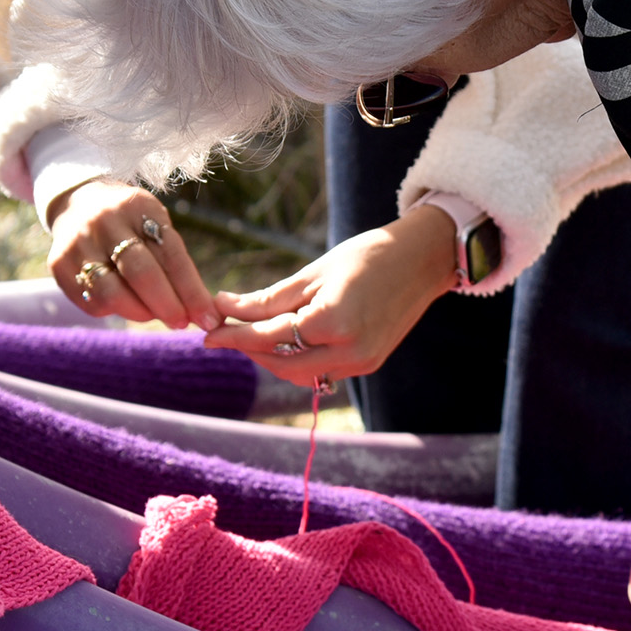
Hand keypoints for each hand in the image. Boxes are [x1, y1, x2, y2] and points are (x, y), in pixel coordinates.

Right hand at [48, 180, 218, 329]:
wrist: (77, 204)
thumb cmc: (131, 224)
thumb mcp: (154, 226)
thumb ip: (174, 264)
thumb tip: (203, 312)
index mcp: (138, 206)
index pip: (171, 253)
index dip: (192, 290)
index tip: (208, 318)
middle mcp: (104, 221)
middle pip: (141, 272)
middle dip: (167, 305)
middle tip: (182, 323)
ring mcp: (77, 243)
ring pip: (112, 293)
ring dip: (140, 312)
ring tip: (153, 314)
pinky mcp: (58, 265)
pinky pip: (91, 302)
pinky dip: (113, 311)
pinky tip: (125, 306)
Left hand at [203, 204, 457, 384]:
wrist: (422, 261)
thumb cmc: (367, 256)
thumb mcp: (313, 273)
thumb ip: (267, 298)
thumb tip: (224, 308)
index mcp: (332, 322)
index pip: (269, 336)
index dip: (234, 335)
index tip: (208, 333)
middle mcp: (348, 351)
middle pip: (280, 364)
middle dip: (250, 351)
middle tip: (225, 333)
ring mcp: (361, 363)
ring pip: (300, 374)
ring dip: (272, 358)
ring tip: (252, 334)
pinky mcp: (368, 365)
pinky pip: (322, 371)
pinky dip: (299, 359)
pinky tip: (286, 340)